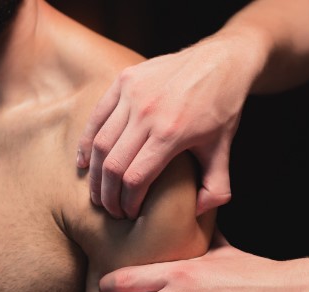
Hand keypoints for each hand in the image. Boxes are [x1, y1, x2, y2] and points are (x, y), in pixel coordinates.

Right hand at [77, 35, 255, 218]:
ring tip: (98, 193)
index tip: (129, 213)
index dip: (128, 202)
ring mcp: (133, 93)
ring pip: (100, 143)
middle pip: (113, 165)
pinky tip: (85, 163)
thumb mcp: (224, 151)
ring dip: (95, 174)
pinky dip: (87, 143)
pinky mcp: (125, 80)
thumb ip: (217, 188)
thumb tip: (197, 212)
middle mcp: (148, 113)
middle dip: (108, 195)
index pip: (135, 178)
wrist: (221, 61)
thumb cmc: (222, 109)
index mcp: (172, 134)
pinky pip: (97, 117)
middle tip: (110, 210)